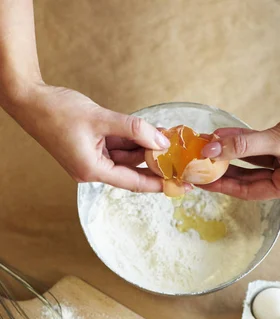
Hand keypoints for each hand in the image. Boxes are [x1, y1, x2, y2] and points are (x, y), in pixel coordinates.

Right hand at [9, 83, 169, 191]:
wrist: (29, 99)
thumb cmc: (57, 111)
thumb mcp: (101, 118)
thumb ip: (134, 129)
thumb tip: (160, 141)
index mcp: (92, 170)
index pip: (133, 182)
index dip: (158, 184)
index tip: (178, 185)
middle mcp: (92, 170)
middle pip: (130, 169)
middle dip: (153, 161)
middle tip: (178, 157)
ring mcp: (90, 159)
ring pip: (124, 156)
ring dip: (143, 148)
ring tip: (166, 139)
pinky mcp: (89, 148)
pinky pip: (115, 147)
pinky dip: (130, 140)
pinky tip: (147, 133)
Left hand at [201, 92, 279, 200]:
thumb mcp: (277, 137)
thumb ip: (243, 144)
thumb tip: (211, 148)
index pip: (248, 192)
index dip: (223, 186)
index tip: (201, 181)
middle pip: (247, 179)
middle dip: (224, 169)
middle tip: (199, 165)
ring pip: (252, 163)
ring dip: (232, 153)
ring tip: (209, 145)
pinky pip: (259, 150)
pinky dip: (244, 143)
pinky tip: (226, 135)